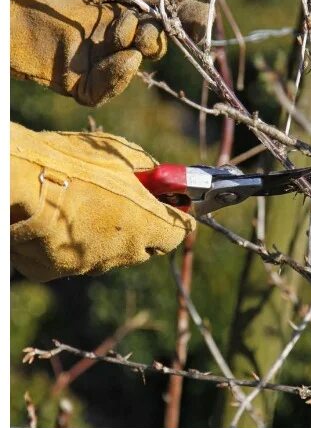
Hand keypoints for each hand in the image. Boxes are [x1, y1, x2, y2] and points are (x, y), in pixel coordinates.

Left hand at [10, 0, 208, 105]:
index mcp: (122, 5)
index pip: (165, 18)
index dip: (185, 20)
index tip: (201, 20)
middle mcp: (111, 32)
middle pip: (156, 43)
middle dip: (162, 35)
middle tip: (151, 25)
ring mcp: (94, 56)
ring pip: (136, 64)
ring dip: (140, 48)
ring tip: (125, 32)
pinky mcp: (74, 78)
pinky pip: (105, 89)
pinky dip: (120, 77)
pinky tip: (124, 58)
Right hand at [10, 122, 194, 281]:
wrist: (16, 181)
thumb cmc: (72, 163)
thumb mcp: (122, 156)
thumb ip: (148, 171)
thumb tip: (159, 176)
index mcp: (146, 225)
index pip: (178, 234)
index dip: (177, 218)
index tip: (173, 206)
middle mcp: (122, 253)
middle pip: (146, 247)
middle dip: (143, 228)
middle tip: (130, 203)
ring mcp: (88, 265)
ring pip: (107, 255)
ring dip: (105, 236)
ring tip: (84, 206)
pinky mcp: (53, 271)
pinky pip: (71, 258)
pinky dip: (69, 243)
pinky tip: (55, 220)